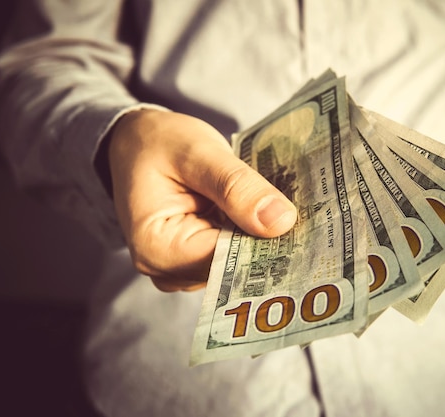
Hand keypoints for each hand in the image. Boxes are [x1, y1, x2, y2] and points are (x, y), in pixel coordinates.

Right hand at [108, 110, 296, 290]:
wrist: (135, 142)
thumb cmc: (158, 143)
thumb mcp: (198, 152)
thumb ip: (237, 186)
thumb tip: (281, 222)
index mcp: (157, 248)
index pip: (226, 263)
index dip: (266, 247)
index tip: (308, 233)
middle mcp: (165, 269)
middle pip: (232, 269)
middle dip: (267, 244)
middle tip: (310, 220)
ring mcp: (178, 268)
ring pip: (235, 265)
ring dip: (260, 240)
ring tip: (284, 211)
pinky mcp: (192, 260)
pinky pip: (230, 255)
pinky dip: (249, 236)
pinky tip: (265, 215)